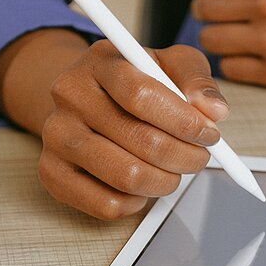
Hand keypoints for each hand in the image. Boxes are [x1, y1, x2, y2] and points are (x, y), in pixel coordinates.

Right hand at [38, 40, 228, 219]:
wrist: (88, 97)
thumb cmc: (137, 81)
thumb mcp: (172, 64)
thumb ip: (197, 80)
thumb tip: (213, 110)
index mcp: (101, 61)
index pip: (143, 96)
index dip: (185, 122)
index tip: (210, 133)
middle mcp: (71, 95)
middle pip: (141, 141)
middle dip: (186, 156)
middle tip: (199, 156)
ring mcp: (56, 135)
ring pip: (127, 176)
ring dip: (166, 181)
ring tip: (175, 170)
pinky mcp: (52, 172)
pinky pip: (107, 204)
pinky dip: (137, 201)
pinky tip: (143, 183)